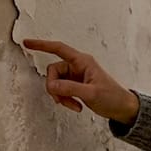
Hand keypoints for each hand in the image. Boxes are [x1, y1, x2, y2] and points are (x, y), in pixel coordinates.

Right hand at [22, 39, 139, 123]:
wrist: (122, 108)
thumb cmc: (113, 97)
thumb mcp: (91, 93)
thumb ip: (70, 88)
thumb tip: (52, 86)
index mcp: (83, 61)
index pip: (59, 48)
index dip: (42, 45)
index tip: (27, 42)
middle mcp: (78, 66)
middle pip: (53, 72)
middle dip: (55, 88)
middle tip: (62, 100)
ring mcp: (76, 76)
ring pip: (56, 83)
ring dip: (61, 96)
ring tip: (74, 105)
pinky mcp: (75, 86)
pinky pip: (61, 90)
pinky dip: (65, 99)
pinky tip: (77, 106)